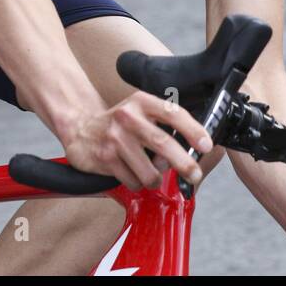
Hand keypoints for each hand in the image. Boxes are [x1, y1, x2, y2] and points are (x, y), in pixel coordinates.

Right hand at [61, 91, 212, 189]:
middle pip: (163, 144)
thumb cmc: (120, 124)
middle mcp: (128, 117)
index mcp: (141, 101)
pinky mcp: (105, 158)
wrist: (80, 130)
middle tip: (194, 174)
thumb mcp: (140, 112)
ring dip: (155, 178)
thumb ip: (164, 125)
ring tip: (150, 173)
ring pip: (149, 171)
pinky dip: (137, 183)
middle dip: (184, 163)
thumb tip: (192, 150)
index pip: (173, 113)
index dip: (193, 131)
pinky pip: (133, 181)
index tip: (206, 145)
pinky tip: (130, 172)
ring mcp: (115, 138)